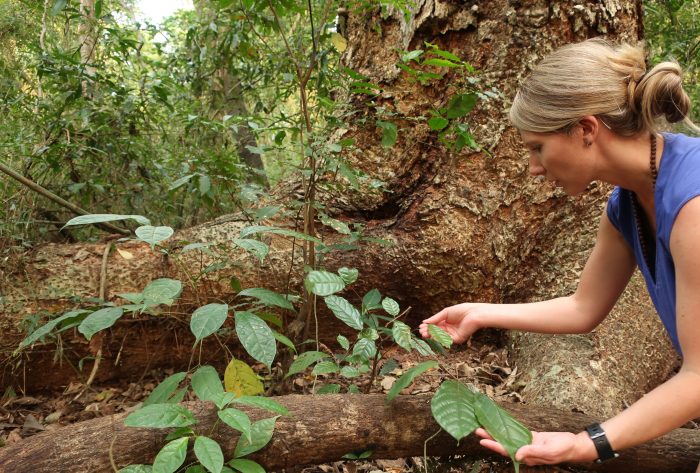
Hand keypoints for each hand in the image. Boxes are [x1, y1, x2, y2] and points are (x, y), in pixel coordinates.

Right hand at [419, 303, 483, 343]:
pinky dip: (438, 338)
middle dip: (428, 331)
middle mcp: (449, 329)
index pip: (435, 325)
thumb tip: (424, 322)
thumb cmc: (461, 311)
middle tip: (421, 331)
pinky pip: (446, 340)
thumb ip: (435, 318)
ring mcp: (452, 335)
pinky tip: (432, 335)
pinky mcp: (457, 339)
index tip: (421, 327)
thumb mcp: (445, 312)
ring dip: (431, 335)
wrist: (473, 314)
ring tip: (424, 333)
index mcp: (446, 322)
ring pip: (440, 336)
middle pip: (436, 332)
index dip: (428, 326)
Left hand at [475, 428, 596, 465]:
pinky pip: (516, 433)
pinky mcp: (531, 438)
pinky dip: (507, 429)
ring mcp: (527, 444)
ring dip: (496, 432)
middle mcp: (524, 451)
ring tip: (484, 425)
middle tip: (477, 429)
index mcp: (527, 456)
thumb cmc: (563, 448)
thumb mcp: (549, 450)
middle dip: (490, 437)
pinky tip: (500, 424)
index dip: (493, 445)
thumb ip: (533, 452)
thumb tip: (517, 454)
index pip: (506, 451)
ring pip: (508, 438)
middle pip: (503, 444)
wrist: (574, 444)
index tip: (482, 440)